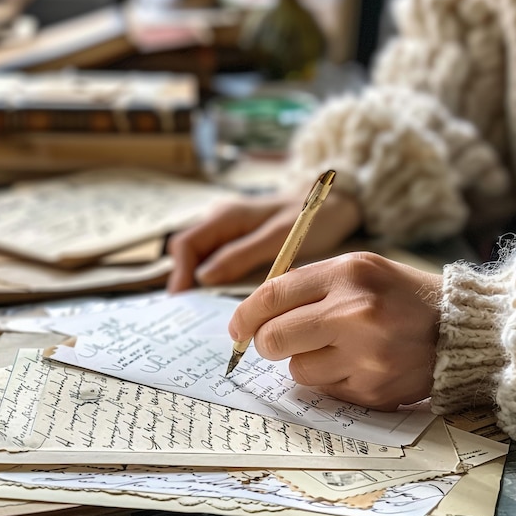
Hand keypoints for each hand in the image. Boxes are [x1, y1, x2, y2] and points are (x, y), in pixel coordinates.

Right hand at [167, 189, 361, 292]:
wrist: (335, 204)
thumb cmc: (310, 217)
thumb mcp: (277, 237)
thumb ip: (241, 254)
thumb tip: (204, 277)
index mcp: (226, 216)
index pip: (186, 244)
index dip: (180, 273)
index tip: (184, 300)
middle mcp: (222, 221)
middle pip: (190, 253)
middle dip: (187, 281)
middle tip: (192, 312)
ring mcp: (231, 231)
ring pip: (203, 258)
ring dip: (200, 282)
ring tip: (205, 309)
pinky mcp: (242, 242)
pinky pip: (219, 260)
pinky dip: (216, 279)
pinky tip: (224, 297)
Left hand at [228, 252, 441, 409]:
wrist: (455, 328)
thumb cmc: (397, 295)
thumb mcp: (355, 270)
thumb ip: (306, 286)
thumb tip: (255, 314)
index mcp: (347, 274)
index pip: (272, 296)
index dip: (245, 315)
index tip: (237, 327)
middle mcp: (355, 314)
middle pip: (274, 339)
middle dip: (265, 342)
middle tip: (276, 340)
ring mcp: (365, 357)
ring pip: (297, 370)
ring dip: (305, 360)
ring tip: (337, 347)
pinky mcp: (372, 390)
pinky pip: (325, 390)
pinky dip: (331, 378)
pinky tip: (358, 363)